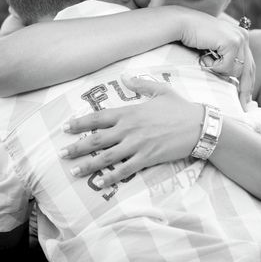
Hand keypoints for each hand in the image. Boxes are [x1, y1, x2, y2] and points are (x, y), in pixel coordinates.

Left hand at [59, 75, 203, 186]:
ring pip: (106, 157)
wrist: (199, 126)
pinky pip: (125, 170)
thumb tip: (125, 78)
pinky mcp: (147, 158)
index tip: (66, 127)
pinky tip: (100, 183)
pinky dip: (111, 177)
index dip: (81, 123)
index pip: (99, 118)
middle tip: (62, 152)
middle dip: (77, 146)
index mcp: (130, 112)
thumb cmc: (180, 107)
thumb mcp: (161, 90)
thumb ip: (141, 84)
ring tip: (74, 171)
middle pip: (97, 139)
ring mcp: (137, 145)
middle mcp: (129, 129)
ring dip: (88, 164)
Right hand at [180, 11, 254, 106]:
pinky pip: (227, 66)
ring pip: (236, 70)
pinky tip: (205, 56)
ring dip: (219, 70)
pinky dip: (214, 66)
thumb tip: (233, 80)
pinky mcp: (232, 42)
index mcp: (241, 37)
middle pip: (248, 69)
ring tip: (206, 60)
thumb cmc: (194, 38)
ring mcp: (239, 38)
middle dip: (244, 89)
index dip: (248, 83)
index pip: (249, 65)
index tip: (246, 100)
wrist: (182, 24)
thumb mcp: (214, 50)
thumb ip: (225, 59)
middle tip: (242, 106)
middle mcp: (243, 36)